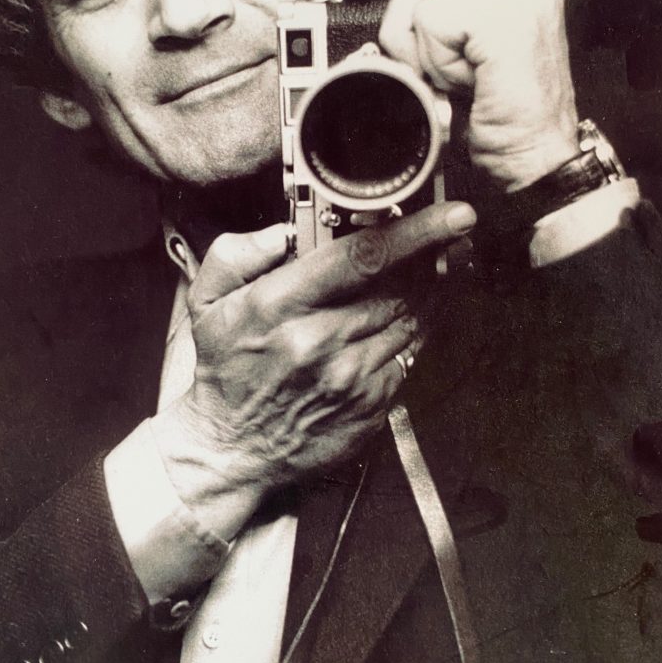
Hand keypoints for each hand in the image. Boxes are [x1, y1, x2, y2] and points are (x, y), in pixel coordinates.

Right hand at [153, 200, 475, 537]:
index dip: (416, 232)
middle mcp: (319, 341)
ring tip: (437, 266)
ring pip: (413, 316)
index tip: (453, 215)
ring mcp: (350, 378)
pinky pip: (410, 353)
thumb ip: (238, 253)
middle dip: (433, 254)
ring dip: (431, 287)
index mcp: (279, 306)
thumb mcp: (208, 301)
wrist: (233, 447)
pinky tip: (408, 313)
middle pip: (400, 285)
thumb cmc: (226, 366)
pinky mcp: (371, 405)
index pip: (361, 259)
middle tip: (450, 233)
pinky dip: (416, 327)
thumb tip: (283, 232)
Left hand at [309, 0, 579, 190]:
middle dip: (400, 28)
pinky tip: (467, 83)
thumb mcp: (459, 69)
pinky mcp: (504, 13)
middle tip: (427, 74)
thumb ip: (433, 32)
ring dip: (426, 54)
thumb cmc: (505, 129)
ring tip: (461, 83)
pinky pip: (432, 22)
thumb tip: (380, 23)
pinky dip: (437, 62)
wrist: (539, 165)